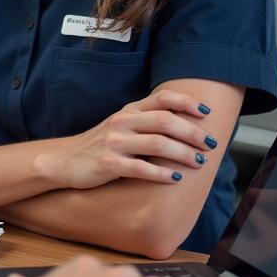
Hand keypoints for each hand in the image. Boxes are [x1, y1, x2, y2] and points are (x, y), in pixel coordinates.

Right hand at [36, 88, 215, 189]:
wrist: (65, 160)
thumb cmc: (100, 144)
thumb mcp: (121, 124)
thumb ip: (146, 119)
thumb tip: (186, 122)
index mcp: (129, 110)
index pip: (162, 98)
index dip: (187, 102)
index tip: (206, 113)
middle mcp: (122, 122)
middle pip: (165, 121)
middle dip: (193, 133)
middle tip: (210, 144)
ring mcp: (114, 142)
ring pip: (157, 144)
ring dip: (183, 153)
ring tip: (199, 162)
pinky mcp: (108, 164)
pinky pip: (141, 168)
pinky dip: (161, 174)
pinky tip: (175, 179)